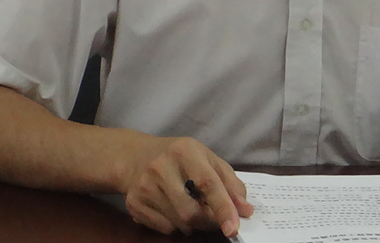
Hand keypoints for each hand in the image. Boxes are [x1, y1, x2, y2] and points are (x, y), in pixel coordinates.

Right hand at [118, 136, 253, 235]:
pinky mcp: (134, 203)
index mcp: (185, 151)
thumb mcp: (207, 159)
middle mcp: (161, 166)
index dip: (223, 207)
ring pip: (179, 223)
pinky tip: (172, 209)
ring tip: (190, 207)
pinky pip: (164, 228)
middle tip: (213, 217)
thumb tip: (245, 210)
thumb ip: (230, 183)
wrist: (134, 157)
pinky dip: (175, 225)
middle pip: (191, 211)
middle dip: (208, 221)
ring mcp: (144, 186)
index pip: (207, 183)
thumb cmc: (178, 158)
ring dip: (192, 224)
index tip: (234, 227)